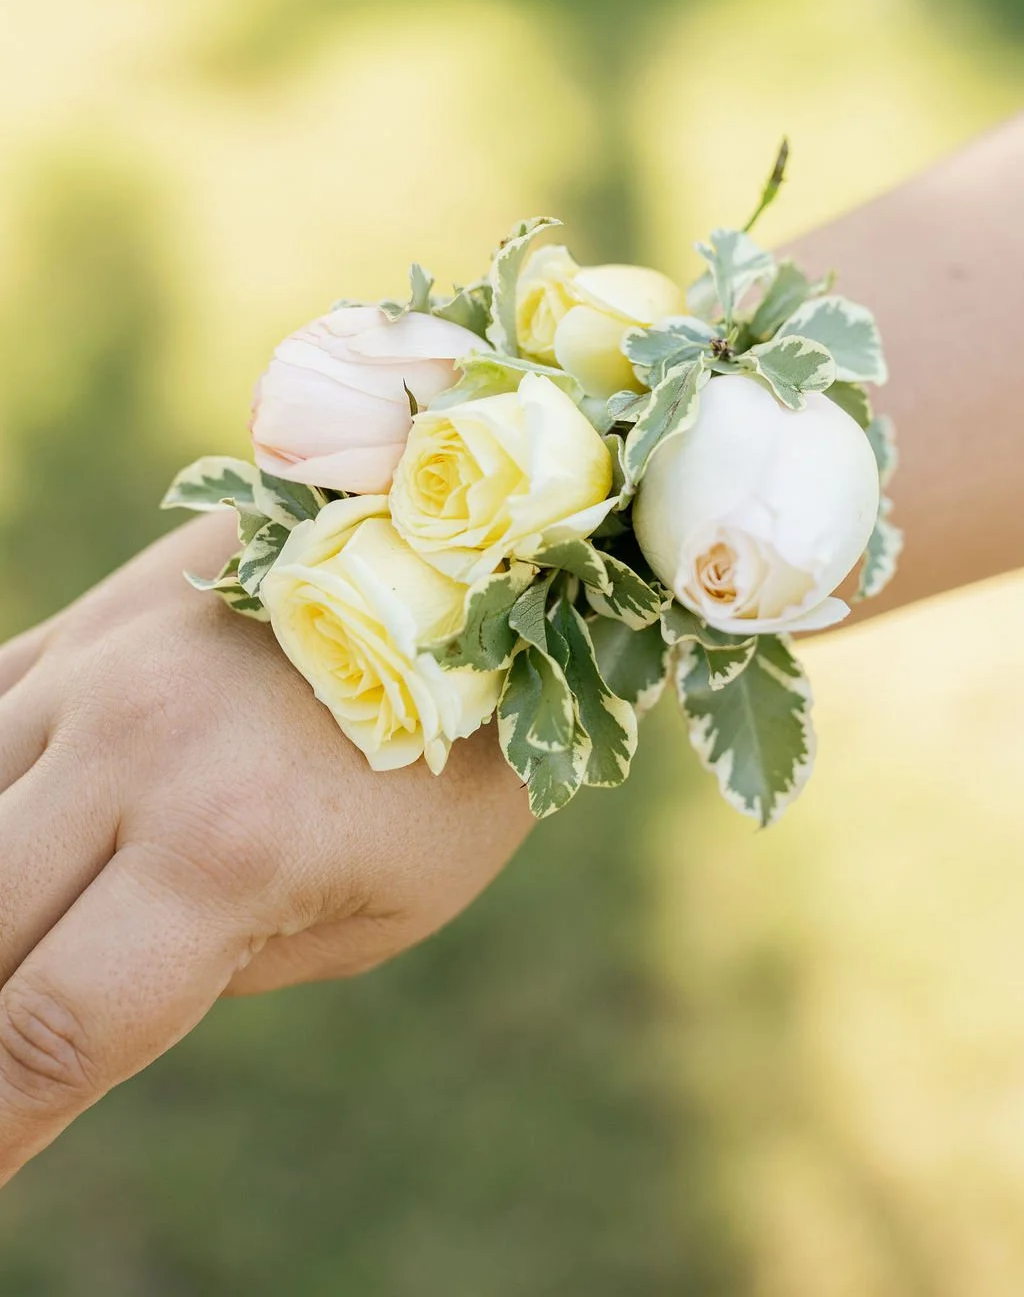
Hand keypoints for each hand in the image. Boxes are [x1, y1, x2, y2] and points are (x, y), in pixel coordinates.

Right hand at [0, 513, 531, 1185]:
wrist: (465, 559)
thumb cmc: (450, 755)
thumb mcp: (384, 909)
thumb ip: (227, 968)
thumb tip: (107, 992)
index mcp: (228, 851)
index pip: (54, 1031)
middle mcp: (134, 755)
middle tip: (21, 1063)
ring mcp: (94, 678)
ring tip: (39, 941)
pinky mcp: (83, 632)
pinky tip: (24, 845)